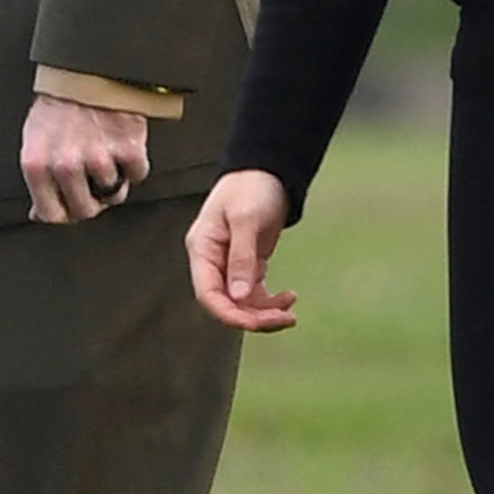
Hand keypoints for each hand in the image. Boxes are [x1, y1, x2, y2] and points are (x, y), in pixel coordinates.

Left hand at [21, 93, 153, 224]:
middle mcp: (65, 165)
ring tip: (106, 154)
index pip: (51, 214)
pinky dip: (134, 164)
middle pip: (84, 210)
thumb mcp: (35, 140)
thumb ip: (38, 179)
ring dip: (113, 180)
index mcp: (37, 165)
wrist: (91, 68)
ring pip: (113, 194)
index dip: (65, 213)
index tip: (71, 206)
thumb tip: (39, 213)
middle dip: (91, 201)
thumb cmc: (60, 103)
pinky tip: (122, 145)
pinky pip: (137, 175)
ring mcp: (98, 158)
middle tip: (92, 182)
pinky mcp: (128, 148)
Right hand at [188, 169, 297, 331]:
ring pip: (242, 303)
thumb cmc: (251, 187)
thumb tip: (237, 297)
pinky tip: (289, 298)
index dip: (228, 314)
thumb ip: (241, 258)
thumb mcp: (246, 219)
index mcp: (202, 249)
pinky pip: (254, 294)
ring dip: (264, 314)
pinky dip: (270, 302)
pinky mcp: (248, 264)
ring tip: (290, 313)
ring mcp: (230, 264)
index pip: (208, 293)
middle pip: (226, 303)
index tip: (255, 323)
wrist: (268, 170)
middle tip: (284, 319)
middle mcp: (212, 261)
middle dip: (253, 317)